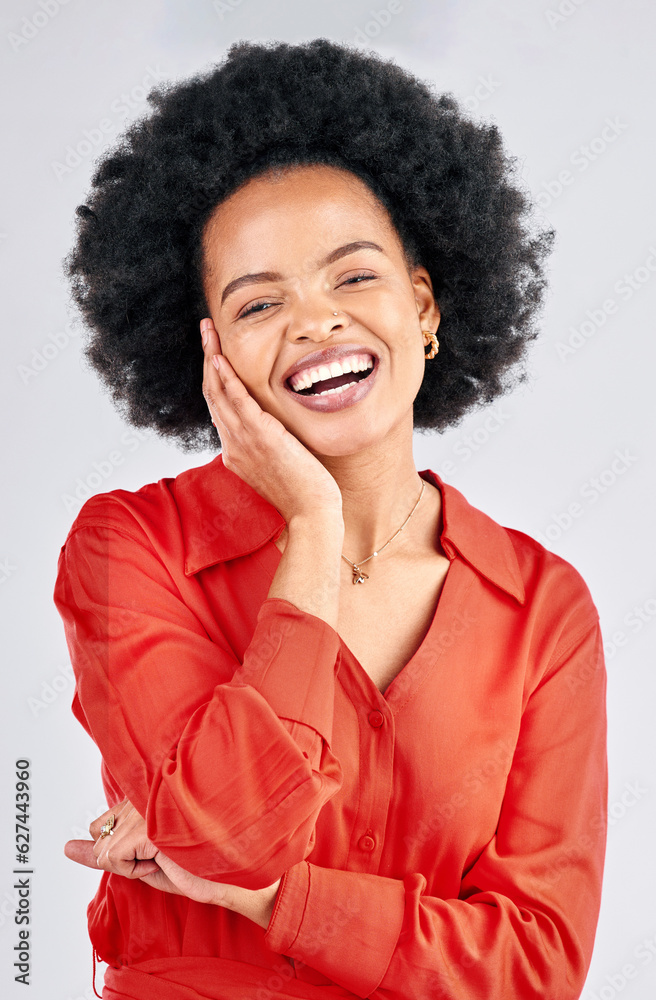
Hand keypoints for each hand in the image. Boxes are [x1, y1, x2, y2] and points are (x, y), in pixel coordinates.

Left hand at [65, 800, 281, 928]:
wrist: (232, 874)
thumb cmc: (195, 866)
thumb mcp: (142, 861)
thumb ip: (102, 852)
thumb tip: (66, 848)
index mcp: (148, 791)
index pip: (103, 821)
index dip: (123, 847)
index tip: (156, 849)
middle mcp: (144, 791)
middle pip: (100, 834)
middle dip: (123, 856)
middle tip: (164, 854)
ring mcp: (145, 804)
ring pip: (105, 847)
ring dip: (132, 864)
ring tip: (169, 855)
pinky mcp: (146, 823)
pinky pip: (113, 857)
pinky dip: (134, 869)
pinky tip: (164, 859)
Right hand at [200, 317, 342, 523]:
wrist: (311, 513)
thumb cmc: (304, 492)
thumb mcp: (279, 465)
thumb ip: (270, 445)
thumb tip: (273, 428)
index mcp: (236, 451)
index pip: (219, 407)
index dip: (213, 377)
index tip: (213, 353)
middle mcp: (233, 445)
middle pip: (212, 394)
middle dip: (206, 358)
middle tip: (205, 329)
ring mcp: (243, 441)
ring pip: (218, 392)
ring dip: (211, 357)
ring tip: (208, 330)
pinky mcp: (260, 438)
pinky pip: (236, 402)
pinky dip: (226, 378)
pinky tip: (219, 358)